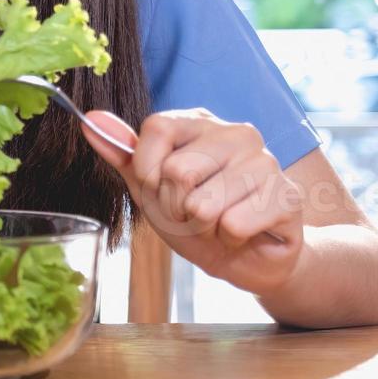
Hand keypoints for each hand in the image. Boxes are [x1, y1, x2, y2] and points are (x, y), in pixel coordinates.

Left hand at [81, 108, 305, 296]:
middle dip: (176, 206)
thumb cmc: (195, 217)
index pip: (156, 129)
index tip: (159, 187)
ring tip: (217, 223)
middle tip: (193, 213)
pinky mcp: (287, 196)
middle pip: (178, 170)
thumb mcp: (150, 187)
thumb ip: (123, 154)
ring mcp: (266, 162)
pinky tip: (241, 233)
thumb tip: (90, 121)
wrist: (244, 257)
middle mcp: (238, 133)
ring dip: (203, 226)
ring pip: (204, 203)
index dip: (147, 170)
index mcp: (201, 122)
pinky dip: (229, 238)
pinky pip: (234, 224)